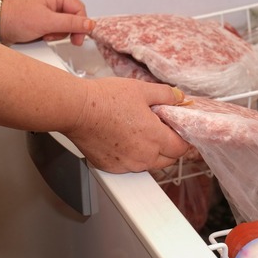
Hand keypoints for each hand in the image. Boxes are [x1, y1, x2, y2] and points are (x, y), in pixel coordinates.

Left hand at [0, 0, 94, 45]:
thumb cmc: (14, 18)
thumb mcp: (47, 22)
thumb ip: (71, 23)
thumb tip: (90, 24)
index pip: (78, 8)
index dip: (81, 24)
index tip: (80, 37)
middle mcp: (51, 0)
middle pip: (72, 16)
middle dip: (67, 29)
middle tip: (64, 38)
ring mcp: (46, 10)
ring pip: (64, 24)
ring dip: (58, 33)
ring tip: (46, 35)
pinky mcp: (41, 19)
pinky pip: (55, 28)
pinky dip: (51, 34)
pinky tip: (43, 35)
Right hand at [64, 78, 191, 172]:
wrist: (76, 109)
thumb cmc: (106, 99)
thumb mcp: (142, 89)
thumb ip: (166, 94)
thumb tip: (179, 98)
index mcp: (155, 138)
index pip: (181, 148)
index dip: (182, 138)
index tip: (177, 129)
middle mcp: (143, 156)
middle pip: (169, 159)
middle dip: (169, 147)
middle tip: (160, 129)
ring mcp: (126, 165)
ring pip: (149, 164)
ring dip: (151, 153)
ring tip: (140, 132)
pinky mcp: (110, 167)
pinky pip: (129, 166)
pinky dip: (131, 156)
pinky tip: (124, 139)